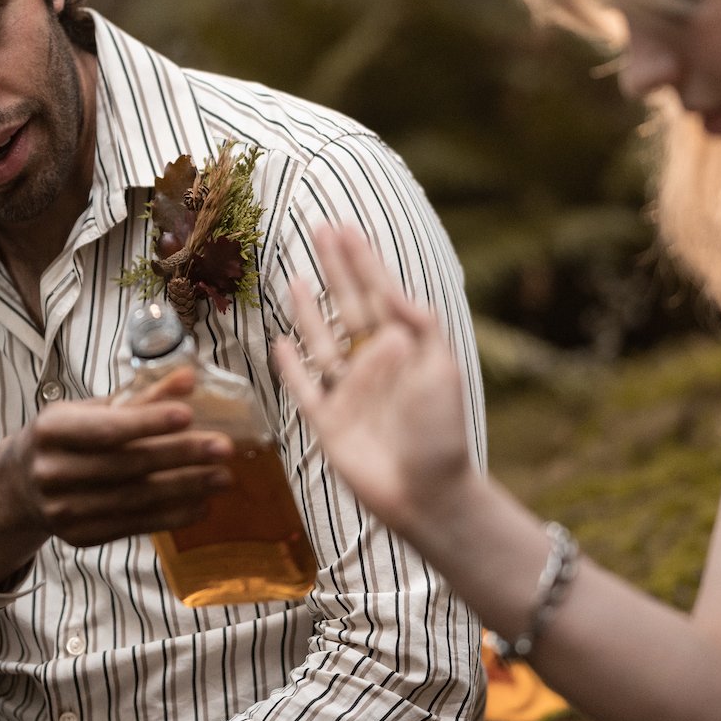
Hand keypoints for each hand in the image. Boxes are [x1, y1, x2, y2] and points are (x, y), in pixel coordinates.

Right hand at [0, 368, 233, 586]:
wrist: (22, 484)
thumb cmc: (68, 437)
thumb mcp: (92, 410)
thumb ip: (141, 397)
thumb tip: (189, 377)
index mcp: (51, 430)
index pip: (108, 429)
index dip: (149, 422)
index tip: (189, 415)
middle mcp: (52, 472)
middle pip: (128, 466)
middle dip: (182, 456)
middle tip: (224, 448)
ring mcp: (64, 510)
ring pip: (136, 500)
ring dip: (187, 489)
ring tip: (223, 477)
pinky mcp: (80, 536)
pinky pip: (135, 526)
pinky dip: (173, 516)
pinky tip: (202, 505)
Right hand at [275, 225, 477, 535]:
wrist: (427, 493)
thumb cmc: (441, 431)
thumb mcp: (441, 369)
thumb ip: (419, 325)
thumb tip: (392, 289)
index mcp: (404, 348)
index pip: (379, 293)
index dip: (363, 261)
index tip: (347, 228)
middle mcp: (373, 364)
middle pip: (348, 306)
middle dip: (335, 269)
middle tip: (319, 229)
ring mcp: (348, 392)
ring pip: (322, 342)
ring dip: (307, 310)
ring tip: (294, 277)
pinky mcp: (328, 422)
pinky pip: (304, 388)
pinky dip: (290, 367)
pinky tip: (279, 343)